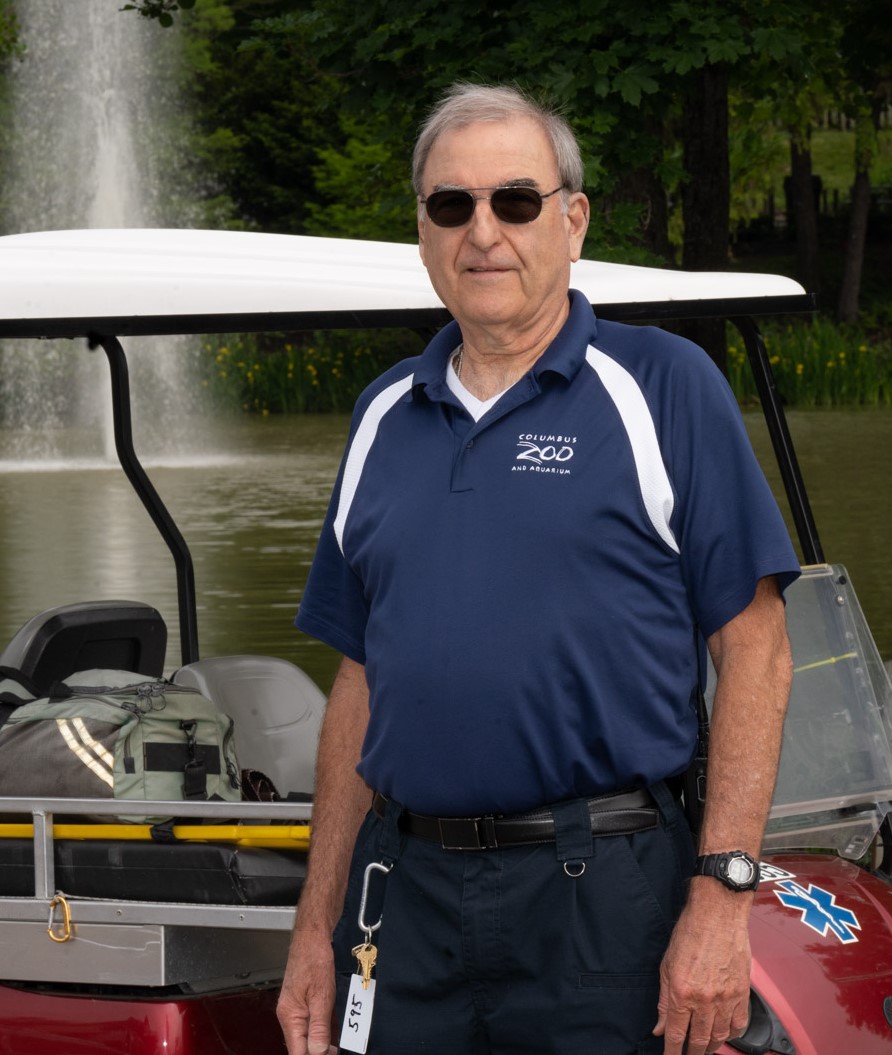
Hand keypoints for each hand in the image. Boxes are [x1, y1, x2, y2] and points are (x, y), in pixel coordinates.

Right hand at [276, 931, 338, 1054]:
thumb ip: (319, 1026)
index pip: (297, 1052)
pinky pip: (310, 1025)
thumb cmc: (314, 957)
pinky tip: (333, 1035)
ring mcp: (295, 1009)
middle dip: (319, 1052)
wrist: (313, 935)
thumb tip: (317, 1052)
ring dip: (321, 1044)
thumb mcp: (321, 995)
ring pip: (306, 1036)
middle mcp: (289, 1015)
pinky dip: (321, 1032)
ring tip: (337, 1048)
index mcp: (289, 1016)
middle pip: (301, 1047)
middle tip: (337, 1052)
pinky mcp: (303, 1002)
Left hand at [652, 882, 751, 1054]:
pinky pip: (740, 1024)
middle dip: (692, 1053)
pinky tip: (725, 1035)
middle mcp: (705, 1000)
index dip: (673, 1052)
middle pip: (700, 1040)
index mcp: (682, 992)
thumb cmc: (690, 932)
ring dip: (711, 1047)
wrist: (718, 914)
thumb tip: (660, 1027)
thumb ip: (664, 1000)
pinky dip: (732, 1034)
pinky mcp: (742, 993)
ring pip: (720, 1036)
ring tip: (704, 1049)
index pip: (676, 1035)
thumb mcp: (667, 965)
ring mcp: (726, 998)